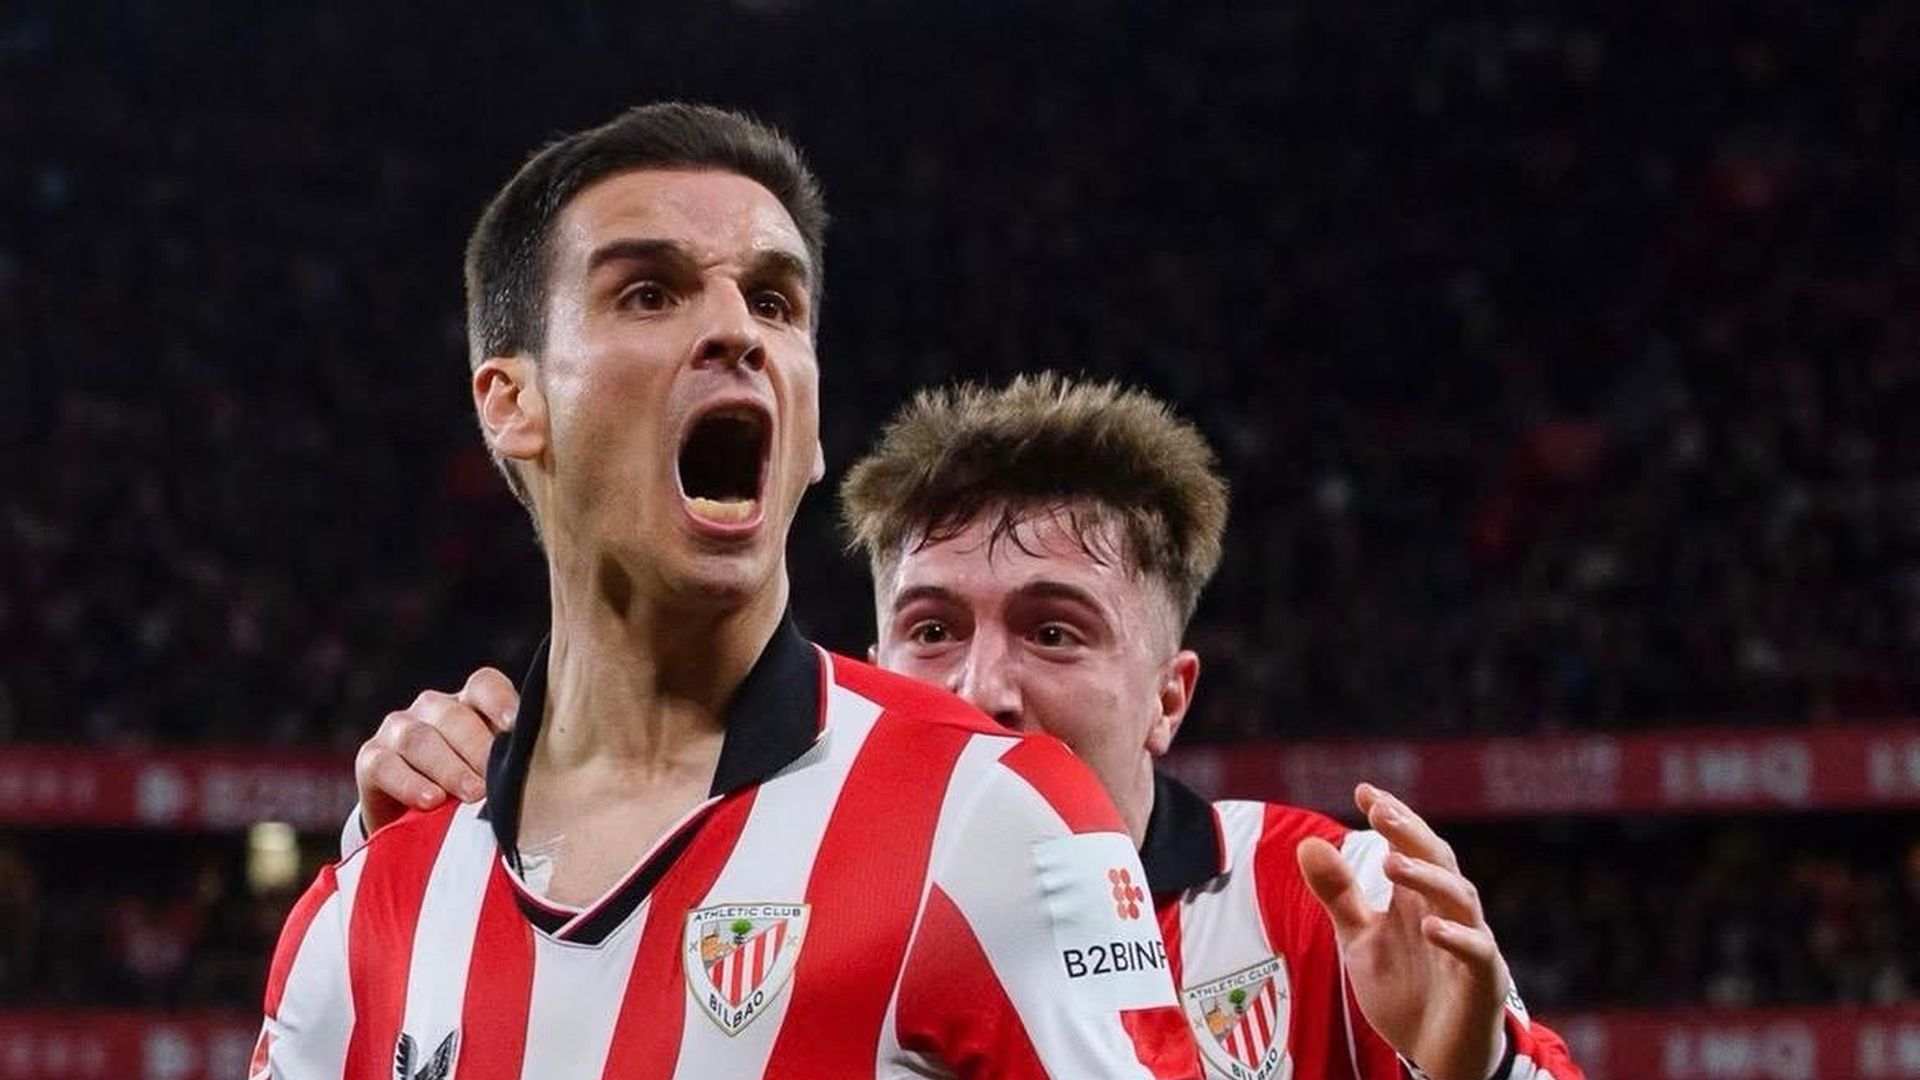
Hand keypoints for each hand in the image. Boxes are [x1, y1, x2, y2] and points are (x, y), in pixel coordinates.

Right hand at [354, 667, 519, 831]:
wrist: (415, 828)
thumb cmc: (470, 796)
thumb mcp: (495, 777)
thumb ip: (514, 765)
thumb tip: (545, 774)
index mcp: (470, 704)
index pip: (484, 685)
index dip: (500, 701)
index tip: (516, 727)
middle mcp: (433, 709)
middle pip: (453, 715)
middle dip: (476, 749)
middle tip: (495, 782)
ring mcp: (398, 729)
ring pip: (419, 739)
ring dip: (448, 768)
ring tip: (472, 794)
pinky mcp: (370, 758)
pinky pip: (385, 765)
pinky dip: (409, 783)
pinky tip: (431, 801)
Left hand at [1296, 784, 1507, 1079]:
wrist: (1434, 1057)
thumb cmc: (1403, 991)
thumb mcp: (1359, 940)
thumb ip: (1338, 895)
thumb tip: (1308, 842)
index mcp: (1418, 898)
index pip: (1409, 845)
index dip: (1392, 817)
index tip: (1364, 790)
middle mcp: (1448, 912)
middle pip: (1437, 860)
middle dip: (1410, 832)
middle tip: (1380, 810)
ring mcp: (1470, 944)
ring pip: (1460, 897)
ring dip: (1427, 877)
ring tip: (1390, 862)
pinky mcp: (1484, 980)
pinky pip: (1477, 952)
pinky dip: (1457, 936)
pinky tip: (1429, 925)